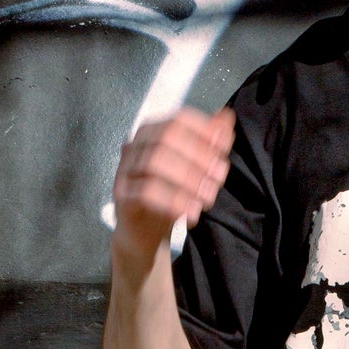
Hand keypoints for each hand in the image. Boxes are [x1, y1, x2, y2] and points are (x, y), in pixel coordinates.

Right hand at [112, 105, 234, 258]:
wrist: (144, 231)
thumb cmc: (169, 194)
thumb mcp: (194, 169)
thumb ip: (208, 142)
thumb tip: (227, 117)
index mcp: (153, 132)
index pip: (179, 120)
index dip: (204, 131)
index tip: (224, 148)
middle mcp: (136, 145)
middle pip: (167, 138)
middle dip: (198, 155)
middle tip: (219, 176)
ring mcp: (126, 169)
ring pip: (155, 163)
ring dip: (188, 179)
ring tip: (208, 197)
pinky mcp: (122, 194)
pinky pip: (146, 192)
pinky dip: (173, 201)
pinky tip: (192, 211)